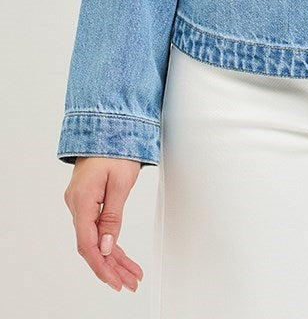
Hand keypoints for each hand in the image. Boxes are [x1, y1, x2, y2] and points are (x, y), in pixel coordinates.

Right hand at [63, 156, 143, 292]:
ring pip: (95, 239)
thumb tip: (107, 247)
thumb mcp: (121, 182)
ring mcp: (80, 204)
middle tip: (130, 283)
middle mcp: (77, 204)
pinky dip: (110, 242)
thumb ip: (113, 216)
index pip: (87, 243)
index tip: (115, 281)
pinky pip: (96, 227)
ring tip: (131, 275)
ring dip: (113, 258)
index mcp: (82, 200)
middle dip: (111, 267)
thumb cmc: (116, 147)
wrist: (107, 125)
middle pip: (91, 245)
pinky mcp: (88, 201)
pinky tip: (120, 257)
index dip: (101, 266)